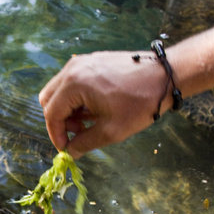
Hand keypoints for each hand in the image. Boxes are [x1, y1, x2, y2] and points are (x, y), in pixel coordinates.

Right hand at [39, 51, 168, 157]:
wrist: (165, 76)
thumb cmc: (139, 103)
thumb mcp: (111, 131)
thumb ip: (84, 144)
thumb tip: (69, 153)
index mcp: (74, 84)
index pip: (51, 113)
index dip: (56, 135)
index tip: (66, 149)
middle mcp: (73, 68)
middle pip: (48, 99)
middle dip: (59, 121)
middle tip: (78, 134)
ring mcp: (82, 62)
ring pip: (59, 90)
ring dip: (67, 110)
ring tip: (88, 122)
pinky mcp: (91, 61)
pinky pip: (72, 82)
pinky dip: (75, 98)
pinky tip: (95, 108)